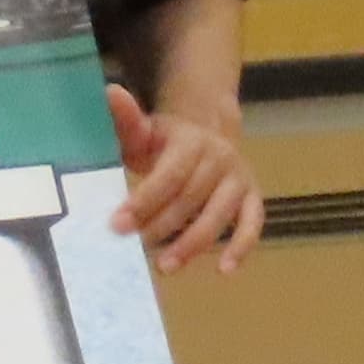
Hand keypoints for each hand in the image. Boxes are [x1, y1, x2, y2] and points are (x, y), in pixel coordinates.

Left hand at [104, 80, 262, 273]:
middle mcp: (221, 157)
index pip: (169, 174)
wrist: (205, 136)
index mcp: (192, 141)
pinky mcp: (252, 197)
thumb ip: (127, 120)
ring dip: (193, 244)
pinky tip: (224, 270)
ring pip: (219, 214)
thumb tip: (111, 93)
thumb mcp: (144, 131)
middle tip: (134, 246)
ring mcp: (239, 179)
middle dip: (161, 225)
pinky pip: (253, 223)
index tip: (117, 224)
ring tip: (165, 266)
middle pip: (191, 197)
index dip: (144, 200)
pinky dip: (242, 246)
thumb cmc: (165, 143)